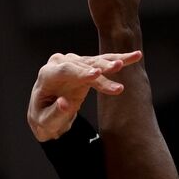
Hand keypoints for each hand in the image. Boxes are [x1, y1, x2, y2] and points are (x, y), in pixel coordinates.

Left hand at [27, 51, 142, 141]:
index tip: (97, 74)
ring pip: (96, 62)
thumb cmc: (44, 118)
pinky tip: (135, 56)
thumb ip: (54, 114)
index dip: (81, 72)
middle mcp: (60, 63)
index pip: (65, 71)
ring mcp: (74, 63)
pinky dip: (119, 60)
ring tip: (132, 59)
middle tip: (116, 68)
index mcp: (47, 75)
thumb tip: (65, 104)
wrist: (47, 113)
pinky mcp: (86, 67)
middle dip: (101, 67)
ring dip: (114, 62)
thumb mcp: (46, 123)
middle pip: (83, 65)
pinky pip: (104, 63)